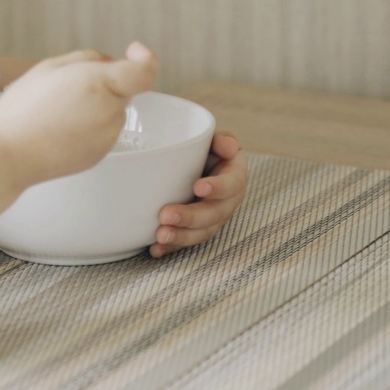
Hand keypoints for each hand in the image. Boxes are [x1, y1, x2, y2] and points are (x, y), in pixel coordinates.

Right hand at [0, 42, 158, 188]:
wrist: (8, 155)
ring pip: (111, 111)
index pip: (145, 71)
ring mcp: (107, 137)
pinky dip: (88, 126)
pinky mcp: (99, 156)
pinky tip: (59, 129)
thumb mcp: (49, 66)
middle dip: (105, 83)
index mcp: (101, 84)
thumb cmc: (23, 107)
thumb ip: (88, 59)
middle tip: (67, 86)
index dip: (144, 58)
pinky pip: (102, 131)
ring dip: (96, 105)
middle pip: (123, 90)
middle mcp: (111, 112)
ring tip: (57, 111)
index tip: (130, 51)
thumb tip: (109, 64)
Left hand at [149, 130, 247, 258]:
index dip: (218, 187)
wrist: (197, 163)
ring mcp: (212, 219)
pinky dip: (170, 248)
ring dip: (181, 237)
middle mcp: (227, 201)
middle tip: (167, 215)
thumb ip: (221, 140)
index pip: (231, 184)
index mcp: (234, 176)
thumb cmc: (206, 149)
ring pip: (201, 233)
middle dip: (191, 217)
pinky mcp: (196, 230)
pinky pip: (185, 242)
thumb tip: (228, 146)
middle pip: (214, 214)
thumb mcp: (214, 139)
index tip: (199, 187)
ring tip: (161, 236)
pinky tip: (155, 249)